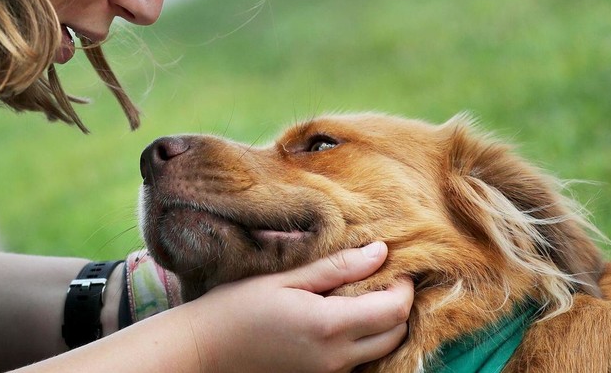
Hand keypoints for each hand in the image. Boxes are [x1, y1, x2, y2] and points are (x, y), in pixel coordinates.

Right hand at [177, 242, 411, 372]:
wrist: (207, 348)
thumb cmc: (238, 306)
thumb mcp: (286, 277)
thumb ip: (336, 267)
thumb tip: (380, 252)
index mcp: (329, 326)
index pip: (394, 310)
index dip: (403, 285)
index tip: (393, 264)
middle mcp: (336, 357)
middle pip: (396, 333)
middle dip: (398, 303)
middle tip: (381, 276)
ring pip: (381, 349)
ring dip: (383, 322)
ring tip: (360, 293)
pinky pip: (358, 359)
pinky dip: (364, 338)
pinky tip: (341, 314)